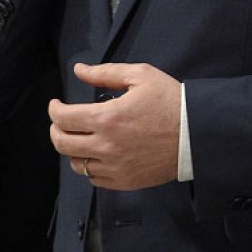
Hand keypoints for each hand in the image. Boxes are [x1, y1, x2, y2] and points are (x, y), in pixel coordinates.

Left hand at [49, 62, 180, 190]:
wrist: (197, 134)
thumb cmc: (171, 101)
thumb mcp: (141, 76)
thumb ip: (106, 72)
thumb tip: (79, 70)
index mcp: (107, 118)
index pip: (63, 118)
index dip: (54, 109)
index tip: (57, 104)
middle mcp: (106, 146)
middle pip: (62, 143)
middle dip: (56, 130)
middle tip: (62, 122)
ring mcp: (115, 167)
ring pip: (77, 164)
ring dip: (74, 150)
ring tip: (82, 138)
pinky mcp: (125, 181)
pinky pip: (95, 179)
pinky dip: (92, 167)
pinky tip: (100, 155)